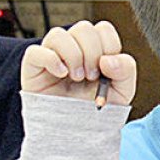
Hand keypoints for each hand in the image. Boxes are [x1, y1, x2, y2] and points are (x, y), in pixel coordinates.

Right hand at [21, 21, 135, 106]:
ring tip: (77, 77)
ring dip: (73, 56)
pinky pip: (35, 52)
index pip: (103, 29)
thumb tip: (108, 59)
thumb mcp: (122, 91)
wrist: (77, 132)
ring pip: (58, 34)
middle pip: (83, 28)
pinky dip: (51, 60)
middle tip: (92, 76)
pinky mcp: (33, 68)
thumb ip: (126, 70)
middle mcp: (74, 48)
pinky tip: (61, 74)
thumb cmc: (96, 108)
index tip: (107, 68)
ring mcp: (52, 56)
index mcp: (96, 49)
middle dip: (92, 52)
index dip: (109, 45)